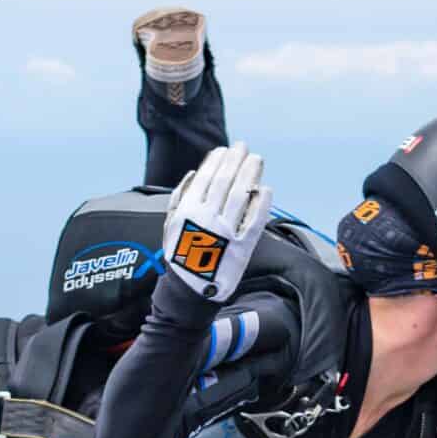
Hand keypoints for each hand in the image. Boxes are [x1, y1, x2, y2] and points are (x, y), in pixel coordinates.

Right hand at [162, 143, 273, 301]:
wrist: (190, 290)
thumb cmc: (180, 254)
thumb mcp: (171, 224)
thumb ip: (180, 197)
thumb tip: (192, 173)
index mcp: (187, 210)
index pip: (205, 177)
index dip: (217, 161)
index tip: (226, 149)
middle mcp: (207, 217)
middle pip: (225, 181)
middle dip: (236, 160)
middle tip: (244, 147)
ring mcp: (225, 231)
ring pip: (241, 195)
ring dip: (250, 173)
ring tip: (256, 160)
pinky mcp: (242, 247)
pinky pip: (254, 220)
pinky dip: (261, 203)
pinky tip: (265, 189)